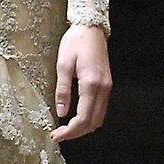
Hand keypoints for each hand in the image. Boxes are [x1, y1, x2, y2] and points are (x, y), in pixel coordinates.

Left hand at [52, 25, 111, 142]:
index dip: (69, 132)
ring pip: (98, 118)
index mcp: (91, 84)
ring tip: (65, 129)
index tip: (55, 136)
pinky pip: (100, 109)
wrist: (91, 27)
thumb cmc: (75, 42)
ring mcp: (107, 87)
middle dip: (76, 133)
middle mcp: (103, 89)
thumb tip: (61, 113)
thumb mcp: (63, 65)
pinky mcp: (107, 85)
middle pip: (93, 123)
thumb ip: (62, 90)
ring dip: (83, 127)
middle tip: (58, 135)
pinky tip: (76, 117)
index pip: (83, 118)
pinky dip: (89, 118)